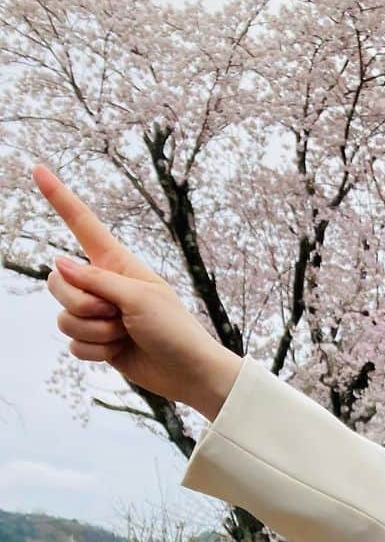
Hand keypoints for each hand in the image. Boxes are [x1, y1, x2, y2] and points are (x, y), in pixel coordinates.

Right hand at [31, 163, 241, 419]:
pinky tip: (119, 353)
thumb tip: (58, 263)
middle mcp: (103, 286)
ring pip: (64, 317)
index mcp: (118, 264)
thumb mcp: (139, 297)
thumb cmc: (175, 330)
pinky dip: (96, 352)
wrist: (189, 373)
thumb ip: (96, 280)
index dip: (60, 198)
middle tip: (116, 315)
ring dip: (94, 332)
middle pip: (59, 283)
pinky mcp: (97, 342)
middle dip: (82, 305)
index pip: (83, 225)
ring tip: (124, 335)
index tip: (38, 169)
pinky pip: (73, 344)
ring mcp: (99, 315)